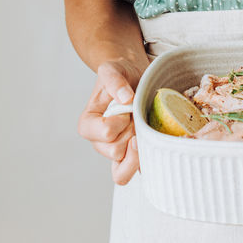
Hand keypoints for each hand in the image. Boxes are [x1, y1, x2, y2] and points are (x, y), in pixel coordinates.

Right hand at [76, 59, 144, 184]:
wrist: (135, 77)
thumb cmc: (121, 74)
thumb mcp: (113, 69)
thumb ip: (114, 80)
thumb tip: (125, 99)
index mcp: (88, 124)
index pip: (106, 133)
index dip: (120, 121)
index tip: (126, 106)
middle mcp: (99, 142)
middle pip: (117, 151)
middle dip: (132, 131)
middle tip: (136, 114)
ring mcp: (116, 153)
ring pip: (125, 169)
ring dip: (139, 147)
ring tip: (142, 127)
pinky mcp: (132, 158)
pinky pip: (137, 174)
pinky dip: (147, 163)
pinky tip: (153, 145)